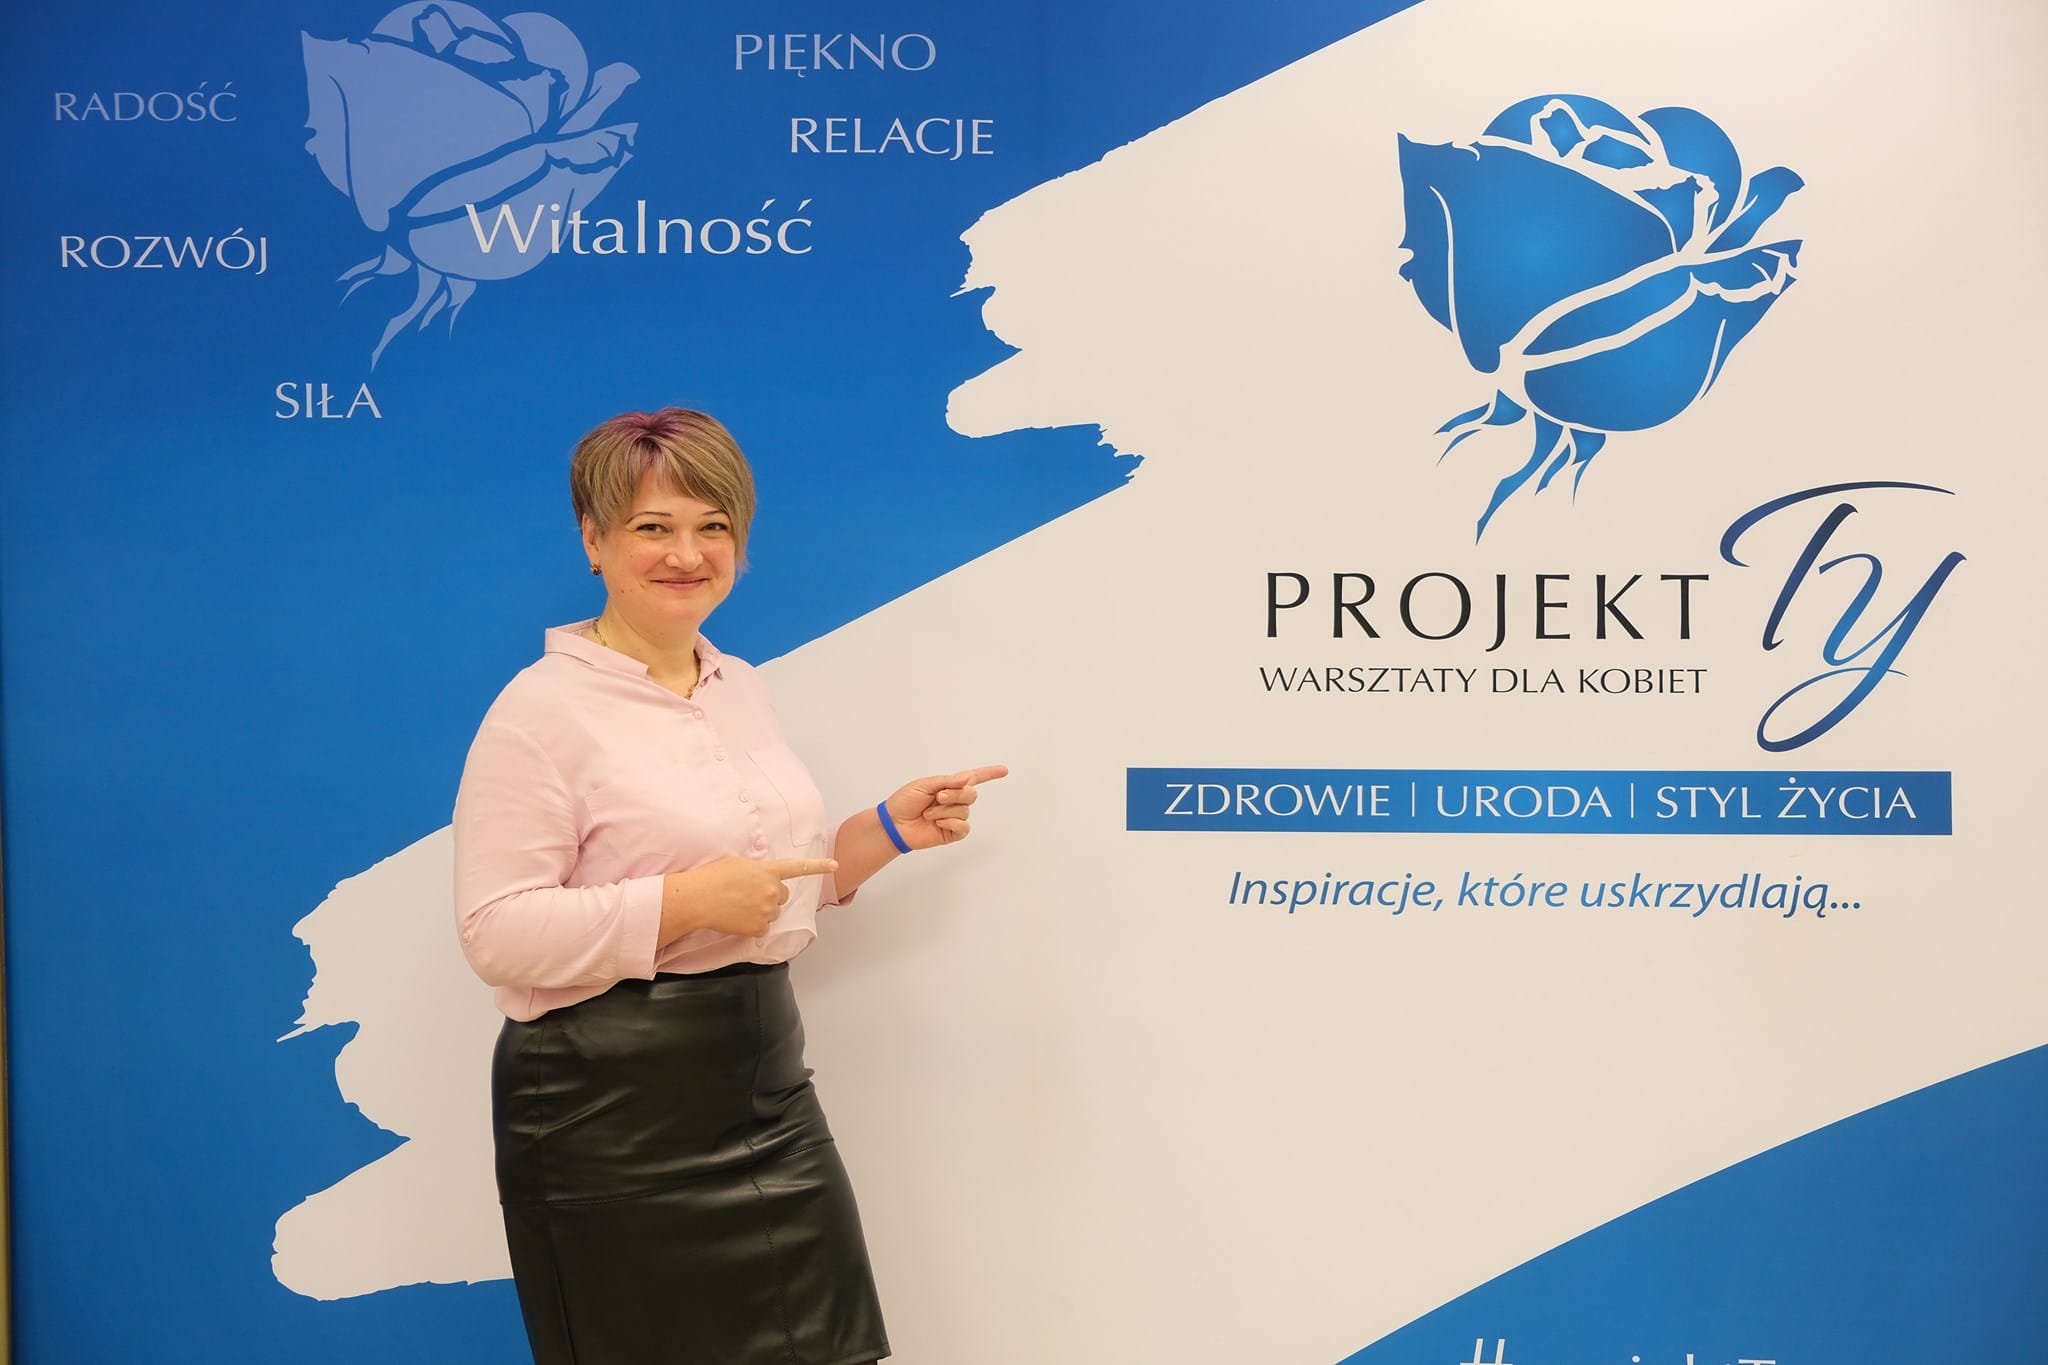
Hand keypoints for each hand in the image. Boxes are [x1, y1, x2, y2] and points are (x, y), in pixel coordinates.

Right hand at [664, 855, 837, 941]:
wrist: (697, 899)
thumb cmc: (713, 877)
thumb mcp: (739, 863)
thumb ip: (758, 869)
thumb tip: (764, 879)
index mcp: (768, 871)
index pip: (799, 867)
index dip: (818, 866)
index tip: (836, 865)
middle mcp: (772, 890)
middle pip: (783, 895)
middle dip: (771, 895)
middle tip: (748, 894)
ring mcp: (767, 911)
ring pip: (773, 912)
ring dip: (761, 910)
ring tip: (738, 905)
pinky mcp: (759, 928)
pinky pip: (763, 928)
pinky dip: (752, 925)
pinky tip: (736, 918)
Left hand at [882, 765, 1009, 850]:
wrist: (894, 824)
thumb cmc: (905, 801)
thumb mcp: (924, 784)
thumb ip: (947, 781)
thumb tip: (968, 778)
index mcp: (949, 786)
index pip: (974, 778)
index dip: (989, 773)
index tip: (1004, 770)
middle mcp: (954, 801)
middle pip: (971, 794)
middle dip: (955, 794)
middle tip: (937, 797)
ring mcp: (954, 818)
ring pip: (964, 811)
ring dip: (945, 811)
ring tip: (928, 814)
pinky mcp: (952, 833)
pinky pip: (963, 827)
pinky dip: (951, 823)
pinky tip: (938, 824)